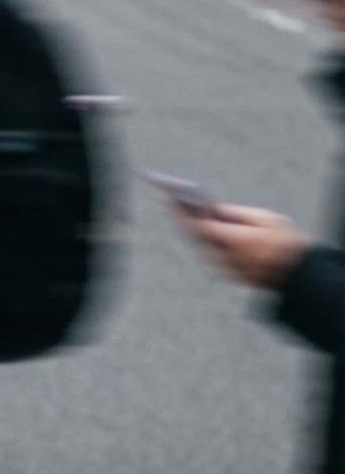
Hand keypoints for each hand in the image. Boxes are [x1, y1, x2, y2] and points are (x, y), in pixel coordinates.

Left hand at [180, 203, 310, 291]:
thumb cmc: (287, 243)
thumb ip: (236, 214)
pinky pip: (212, 255)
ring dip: (192, 229)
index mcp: (235, 242)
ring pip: (203, 247)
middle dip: (183, 217)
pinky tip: (199, 227)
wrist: (304, 277)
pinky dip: (205, 240)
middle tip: (171, 200)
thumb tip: (213, 210)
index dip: (183, 210)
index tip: (169, 196)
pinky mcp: (232, 276)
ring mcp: (228, 270)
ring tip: (181, 210)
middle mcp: (227, 259)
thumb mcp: (266, 219)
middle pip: (197, 236)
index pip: (200, 225)